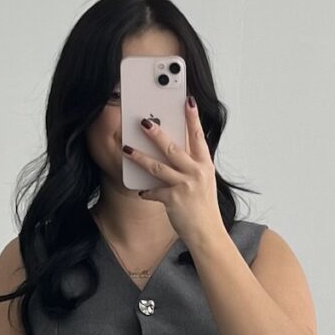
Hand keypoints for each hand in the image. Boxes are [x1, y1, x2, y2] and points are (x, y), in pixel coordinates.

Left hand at [123, 95, 225, 256]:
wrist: (207, 233)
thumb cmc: (204, 207)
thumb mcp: (203, 182)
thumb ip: (191, 165)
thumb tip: (174, 151)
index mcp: (205, 165)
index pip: (198, 136)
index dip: (192, 118)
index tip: (187, 101)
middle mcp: (196, 172)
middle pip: (173, 148)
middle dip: (156, 133)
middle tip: (144, 121)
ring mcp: (185, 186)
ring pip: (158, 167)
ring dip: (140, 157)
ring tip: (127, 148)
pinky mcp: (173, 199)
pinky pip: (153, 191)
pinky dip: (146, 191)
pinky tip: (141, 191)